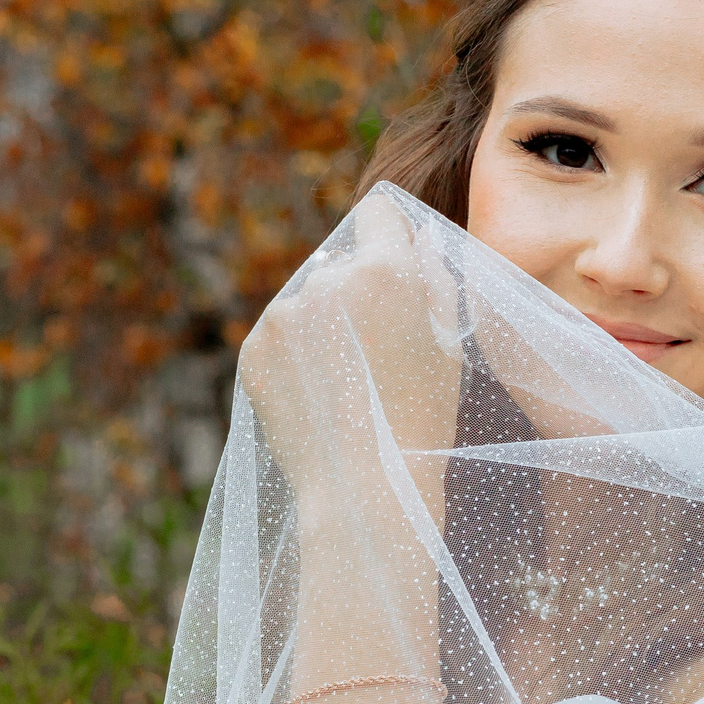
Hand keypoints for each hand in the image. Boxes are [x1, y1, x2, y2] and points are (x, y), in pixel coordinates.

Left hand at [238, 189, 463, 520]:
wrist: (364, 489)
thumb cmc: (423, 419)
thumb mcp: (449, 345)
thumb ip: (437, 279)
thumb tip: (419, 239)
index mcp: (383, 271)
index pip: (378, 214)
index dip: (389, 235)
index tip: (393, 261)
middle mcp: (325, 281)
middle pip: (340, 264)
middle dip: (355, 295)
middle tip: (374, 356)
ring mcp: (282, 315)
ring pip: (306, 301)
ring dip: (322, 327)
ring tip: (346, 385)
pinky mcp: (254, 348)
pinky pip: (278, 336)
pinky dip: (295, 358)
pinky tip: (319, 398)